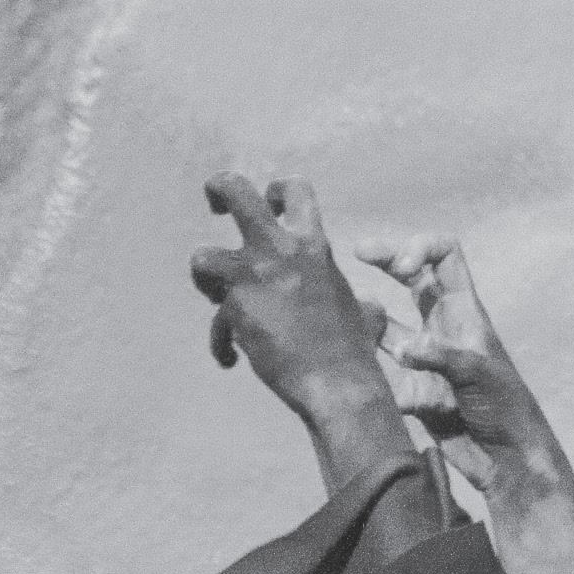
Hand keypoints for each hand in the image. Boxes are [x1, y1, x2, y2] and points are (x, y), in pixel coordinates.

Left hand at [192, 174, 398, 428]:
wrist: (338, 383)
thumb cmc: (354, 352)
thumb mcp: (362, 310)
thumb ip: (352, 301)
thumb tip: (371, 311)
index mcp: (313, 246)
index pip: (295, 190)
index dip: (277, 190)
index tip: (268, 203)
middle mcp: (280, 250)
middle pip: (235, 192)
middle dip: (217, 190)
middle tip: (214, 205)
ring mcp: (253, 277)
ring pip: (202, 258)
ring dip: (204, 278)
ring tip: (215, 299)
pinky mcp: (235, 309)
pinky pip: (216, 322)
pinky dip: (222, 342)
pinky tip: (231, 359)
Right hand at [358, 233, 573, 573]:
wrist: (505, 459)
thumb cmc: (506, 410)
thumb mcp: (479, 374)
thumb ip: (440, 356)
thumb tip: (402, 347)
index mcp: (464, 312)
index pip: (445, 255)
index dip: (420, 247)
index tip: (402, 266)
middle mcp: (442, 328)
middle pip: (411, 279)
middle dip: (386, 260)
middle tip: (356, 252)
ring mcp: (425, 358)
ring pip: (388, 325)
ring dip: (369, 318)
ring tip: (346, 317)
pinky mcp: (412, 389)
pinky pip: (383, 372)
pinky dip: (369, 370)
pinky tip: (357, 374)